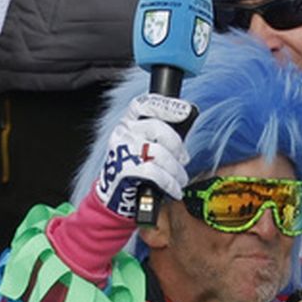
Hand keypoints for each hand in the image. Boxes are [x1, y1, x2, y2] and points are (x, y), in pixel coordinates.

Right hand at [90, 93, 190, 217]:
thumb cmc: (136, 169)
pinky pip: (155, 173)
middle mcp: (123, 132)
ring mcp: (122, 150)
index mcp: (128, 122)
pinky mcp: (125, 170)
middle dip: (177, 146)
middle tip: (184, 159)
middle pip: (157, 128)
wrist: (115, 196)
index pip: (144, 104)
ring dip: (176, 170)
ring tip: (180, 179)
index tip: (185, 111)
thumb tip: (186, 128)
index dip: (166, 105)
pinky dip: (170, 183)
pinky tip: (175, 189)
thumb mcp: (144, 145)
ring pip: (159, 153)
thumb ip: (160, 135)